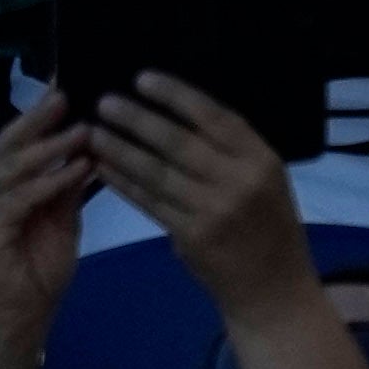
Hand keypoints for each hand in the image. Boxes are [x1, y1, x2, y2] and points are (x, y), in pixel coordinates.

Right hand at [0, 90, 100, 365]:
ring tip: (84, 128)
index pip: (19, 138)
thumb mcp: (61, 221)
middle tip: (70, 92)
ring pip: (14, 165)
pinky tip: (76, 168)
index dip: (42, 113)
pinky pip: (19, 197)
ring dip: (51, 146)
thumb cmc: (35, 274)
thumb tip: (90, 146)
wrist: (14, 324)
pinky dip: (49, 181)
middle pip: (9, 141)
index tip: (71, 85)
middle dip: (40, 117)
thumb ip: (66, 186)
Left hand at [88, 69, 312, 307]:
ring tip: (94, 132)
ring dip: (121, 150)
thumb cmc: (269, 227)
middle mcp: (238, 181)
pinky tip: (105, 169)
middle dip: (137, 119)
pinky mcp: (192, 237)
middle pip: (178, 142)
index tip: (143, 78)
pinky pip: (150, 203)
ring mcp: (214, 211)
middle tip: (104, 101)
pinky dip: (125, 184)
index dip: (177, 95)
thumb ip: (231, 152)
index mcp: (261, 159)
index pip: (214, 117)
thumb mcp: (266, 180)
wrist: (274, 290)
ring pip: (157, 172)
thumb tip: (177, 114)